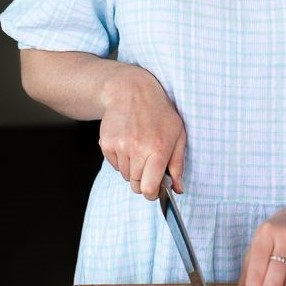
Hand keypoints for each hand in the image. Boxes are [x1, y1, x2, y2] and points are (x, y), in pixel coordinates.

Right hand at [97, 65, 185, 199]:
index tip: (155, 189)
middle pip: (136, 185)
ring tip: (138, 147)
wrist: (131, 91)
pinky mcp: (107, 144)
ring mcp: (120, 147)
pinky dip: (121, 159)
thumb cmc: (159, 112)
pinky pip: (114, 165)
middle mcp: (137, 149)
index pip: (149, 188)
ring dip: (132, 168)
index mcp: (158, 149)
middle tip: (148, 162)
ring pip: (125, 175)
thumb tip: (178, 189)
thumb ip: (178, 163)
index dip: (152, 193)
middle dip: (143, 180)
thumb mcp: (178, 134)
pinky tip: (127, 142)